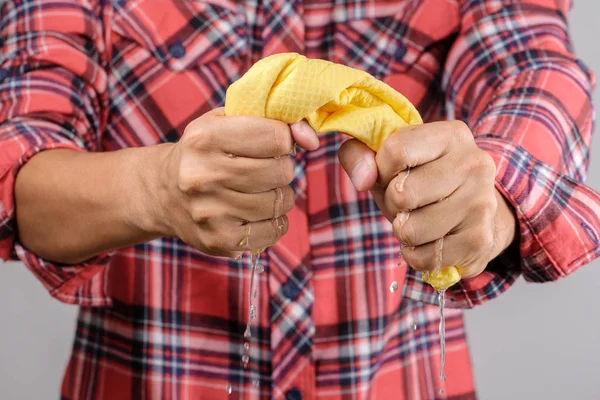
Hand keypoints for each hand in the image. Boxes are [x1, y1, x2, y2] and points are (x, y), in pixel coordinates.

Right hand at [145, 108, 318, 257]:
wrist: (162, 193)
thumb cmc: (205, 151)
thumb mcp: (225, 121)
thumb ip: (271, 119)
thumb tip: (311, 138)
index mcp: (204, 137)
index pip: (276, 137)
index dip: (284, 140)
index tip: (273, 144)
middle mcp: (203, 175)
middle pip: (280, 172)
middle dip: (282, 169)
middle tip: (267, 170)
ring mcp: (210, 211)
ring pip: (279, 202)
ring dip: (280, 196)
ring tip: (262, 190)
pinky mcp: (218, 239)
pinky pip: (272, 231)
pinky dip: (275, 222)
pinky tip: (260, 214)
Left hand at [338, 121, 516, 278]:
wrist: (472, 215)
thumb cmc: (421, 181)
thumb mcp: (387, 161)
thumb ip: (359, 155)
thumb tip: (363, 179)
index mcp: (451, 135)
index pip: (396, 150)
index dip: (381, 170)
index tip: (391, 174)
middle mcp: (474, 164)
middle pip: (402, 193)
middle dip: (392, 204)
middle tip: (408, 202)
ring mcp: (481, 203)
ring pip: (410, 229)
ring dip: (404, 231)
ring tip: (421, 220)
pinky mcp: (480, 240)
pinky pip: (424, 257)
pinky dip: (417, 254)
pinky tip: (432, 240)